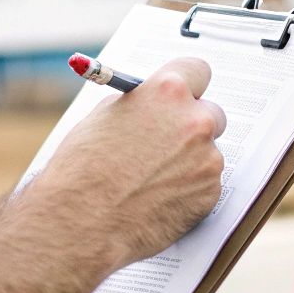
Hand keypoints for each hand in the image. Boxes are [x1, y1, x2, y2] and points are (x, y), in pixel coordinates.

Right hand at [29, 57, 226, 268]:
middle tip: (169, 143)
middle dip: (193, 126)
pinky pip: (205, 185)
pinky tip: (157, 200)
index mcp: (167, 92)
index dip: (188, 85)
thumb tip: (155, 105)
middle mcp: (194, 120)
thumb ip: (140, 105)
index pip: (197, 70)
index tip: (184, 95)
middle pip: (211, 114)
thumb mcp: (104, 117)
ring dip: (189, 162)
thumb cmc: (82, 169)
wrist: (82, 221)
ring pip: (208, 153)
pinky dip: (187, 191)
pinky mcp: (210, 192)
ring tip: (150, 181)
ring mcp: (207, 158)